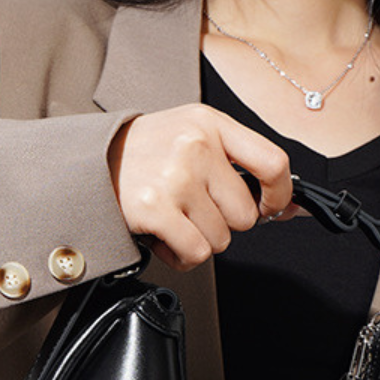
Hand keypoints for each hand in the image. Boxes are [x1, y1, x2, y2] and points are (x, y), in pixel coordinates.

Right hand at [107, 104, 295, 271]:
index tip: (271, 208)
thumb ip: (240, 167)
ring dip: (199, 240)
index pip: (273, 163)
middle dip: (223, 223)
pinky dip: (181, 255)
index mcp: (210, 124)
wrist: (89, 165)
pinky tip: (165, 237)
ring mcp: (175, 177)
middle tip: (193, 210)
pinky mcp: (156, 208)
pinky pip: (196, 253)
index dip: (280, 196)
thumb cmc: (146, 157)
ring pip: (221, 239)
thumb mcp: (193, 140)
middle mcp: (195, 145)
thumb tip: (290, 207)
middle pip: (245, 215)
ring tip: (173, 219)